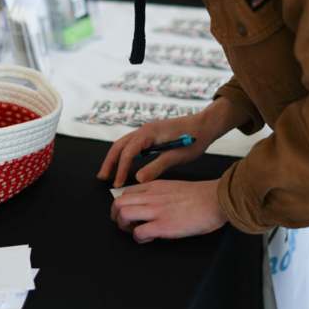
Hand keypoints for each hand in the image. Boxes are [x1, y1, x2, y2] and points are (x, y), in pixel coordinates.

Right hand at [98, 97, 248, 187]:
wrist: (206, 124)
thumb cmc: (194, 138)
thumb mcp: (177, 156)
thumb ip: (157, 167)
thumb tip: (138, 179)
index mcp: (149, 132)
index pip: (128, 152)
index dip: (120, 169)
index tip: (117, 184)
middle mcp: (144, 129)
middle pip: (119, 145)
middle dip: (109, 161)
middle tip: (102, 177)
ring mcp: (147, 130)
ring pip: (124, 143)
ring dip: (115, 158)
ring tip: (109, 173)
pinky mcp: (151, 134)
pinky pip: (132, 144)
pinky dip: (124, 155)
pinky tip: (125, 165)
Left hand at [110, 180, 227, 242]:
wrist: (215, 199)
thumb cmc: (200, 196)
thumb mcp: (173, 187)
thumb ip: (159, 193)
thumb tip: (150, 204)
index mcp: (154, 187)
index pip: (126, 192)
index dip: (122, 205)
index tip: (130, 214)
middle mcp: (151, 197)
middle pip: (118, 203)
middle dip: (116, 216)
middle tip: (126, 225)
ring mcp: (156, 211)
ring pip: (123, 215)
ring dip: (124, 227)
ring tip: (135, 232)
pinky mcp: (163, 225)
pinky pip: (138, 232)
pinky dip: (138, 238)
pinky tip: (149, 238)